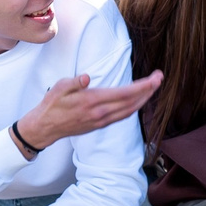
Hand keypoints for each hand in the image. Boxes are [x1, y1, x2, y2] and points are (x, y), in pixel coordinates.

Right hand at [19, 70, 163, 148]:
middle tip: (160, 78)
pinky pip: (122, 116)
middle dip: (149, 90)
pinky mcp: (100, 125)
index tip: (154, 78)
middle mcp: (100, 113)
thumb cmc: (52, 105)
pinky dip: (134, 107)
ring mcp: (101, 121)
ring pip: (129, 111)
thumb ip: (74, 82)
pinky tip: (138, 101)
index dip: (142, 86)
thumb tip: (86, 77)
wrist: (45, 128)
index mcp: (92, 101)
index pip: (124, 93)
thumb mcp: (58, 88)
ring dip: (144, 99)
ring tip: (153, 87)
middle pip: (132, 102)